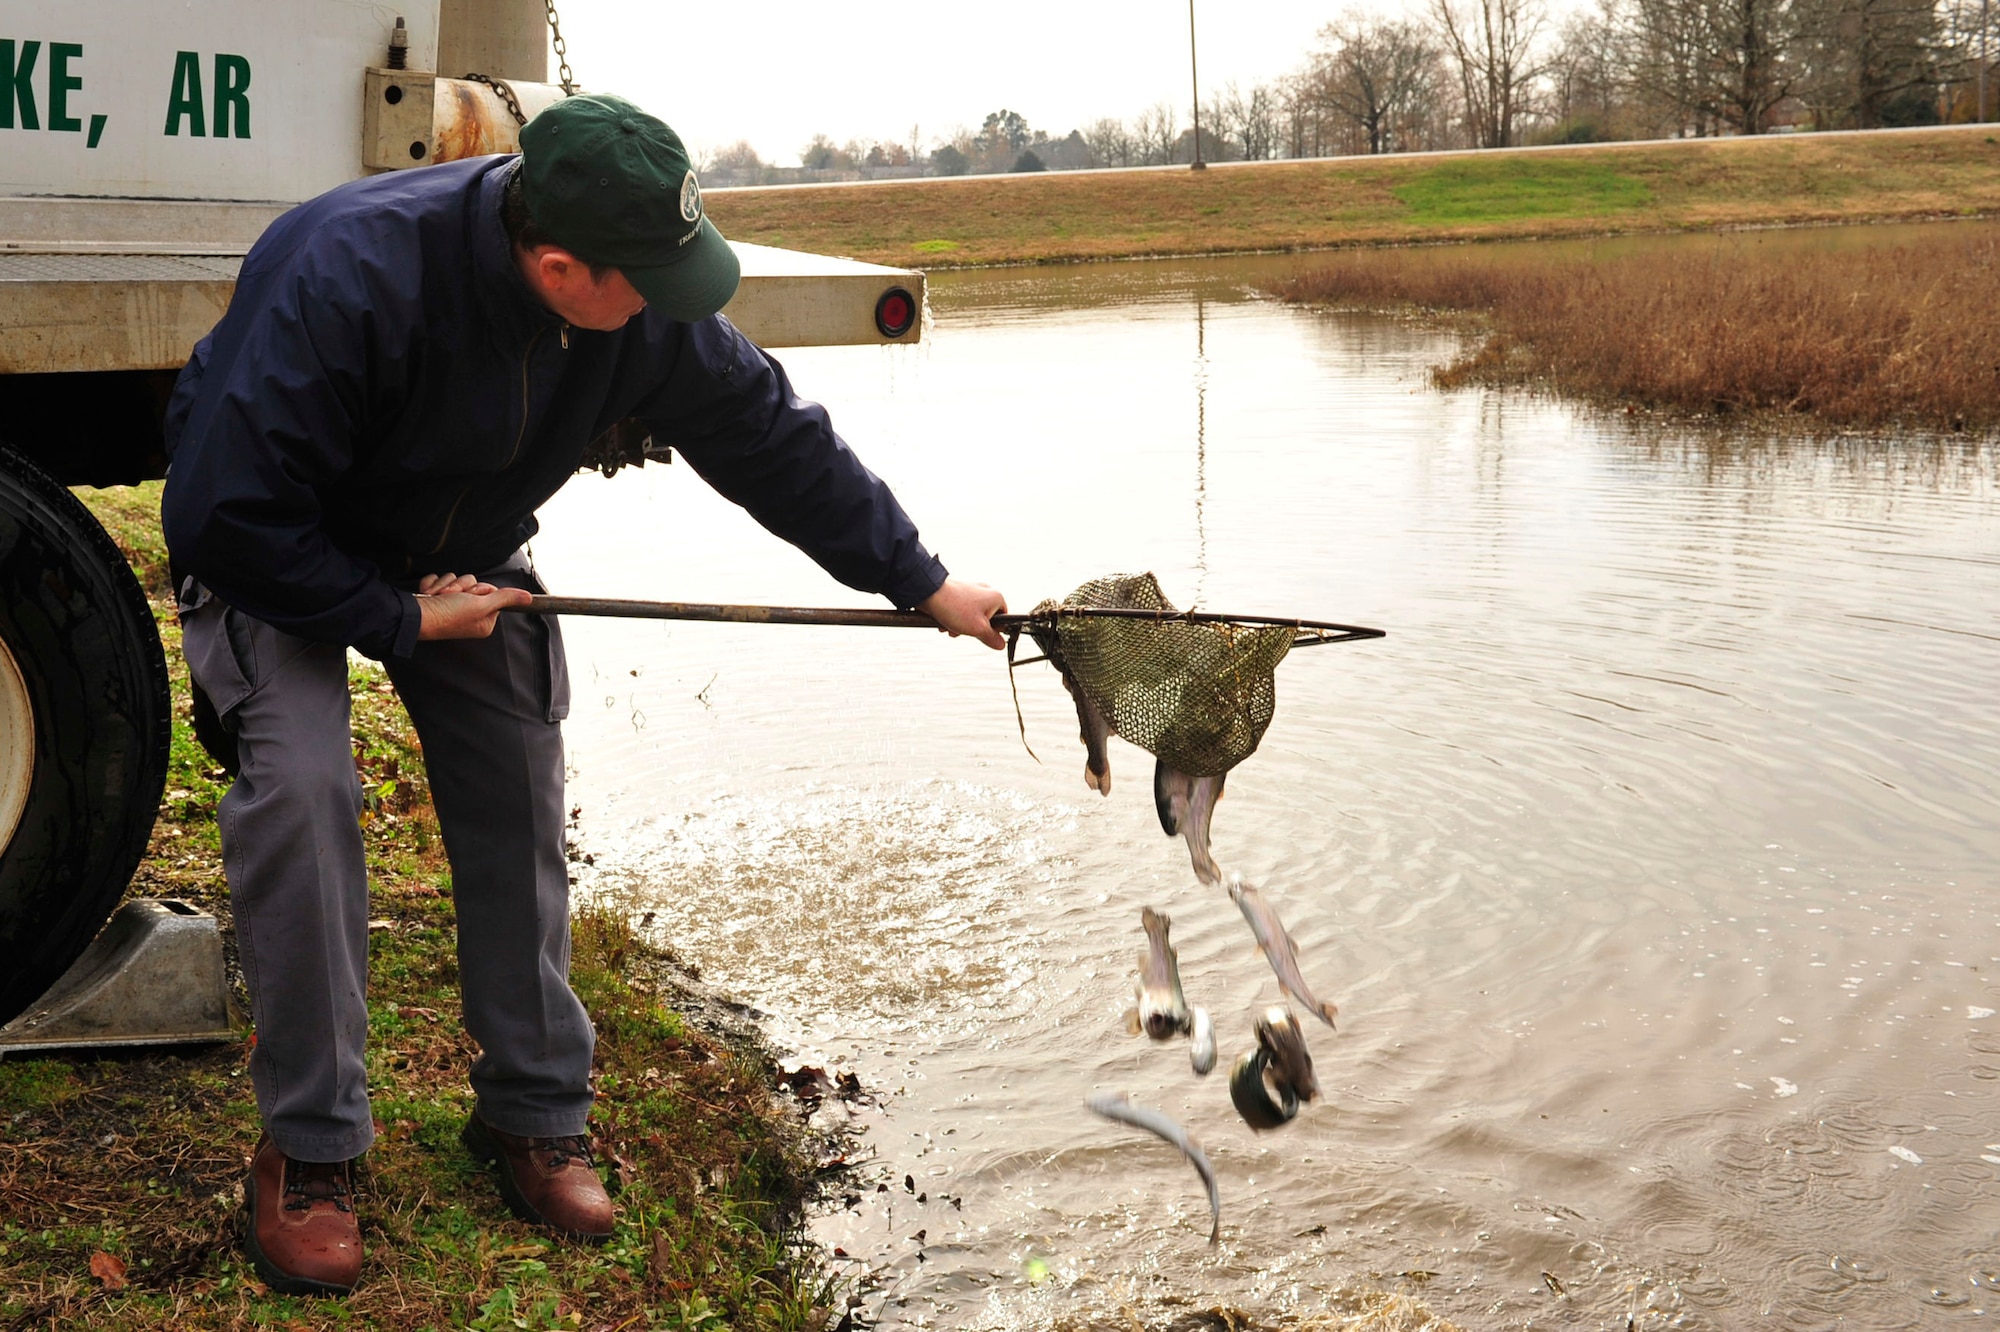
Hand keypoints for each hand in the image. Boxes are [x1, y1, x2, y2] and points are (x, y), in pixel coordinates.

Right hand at [415, 572, 532, 640]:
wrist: (414, 616)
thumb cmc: (448, 614)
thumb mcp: (481, 606)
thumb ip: (505, 598)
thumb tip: (529, 598)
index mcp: (483, 620)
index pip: (490, 592)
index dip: (480, 590)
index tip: (471, 597)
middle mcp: (469, 614)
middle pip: (474, 584)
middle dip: (461, 587)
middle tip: (452, 597)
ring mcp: (451, 605)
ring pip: (457, 579)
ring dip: (446, 585)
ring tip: (438, 597)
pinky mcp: (436, 597)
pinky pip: (441, 579)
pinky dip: (433, 585)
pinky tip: (429, 594)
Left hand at [919, 577, 1007, 649]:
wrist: (929, 593)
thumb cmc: (955, 608)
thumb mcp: (978, 629)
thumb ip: (992, 638)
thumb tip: (1001, 645)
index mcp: (996, 598)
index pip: (1004, 619)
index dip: (994, 631)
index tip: (983, 636)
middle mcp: (986, 592)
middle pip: (986, 618)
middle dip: (973, 629)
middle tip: (963, 632)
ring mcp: (972, 590)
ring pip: (972, 616)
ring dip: (961, 626)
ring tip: (950, 628)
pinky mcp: (959, 592)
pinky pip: (961, 610)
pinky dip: (954, 618)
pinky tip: (945, 623)